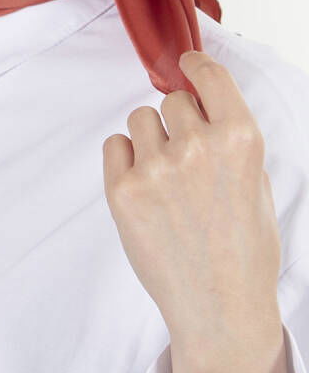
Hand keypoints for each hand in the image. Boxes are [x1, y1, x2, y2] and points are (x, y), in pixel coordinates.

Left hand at [102, 50, 281, 355]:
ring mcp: (157, 167)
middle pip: (171, 100)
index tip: (185, 64)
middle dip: (176, 122)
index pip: (209, 75)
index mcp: (241, 139)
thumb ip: (231, 142)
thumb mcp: (258, 185)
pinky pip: (113, 145)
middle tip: (185, 162)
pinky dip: (124, 161)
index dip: (194, 66)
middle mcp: (198, 145)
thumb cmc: (244, 253)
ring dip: (149, 139)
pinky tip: (144, 191)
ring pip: (140, 119)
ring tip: (165, 181)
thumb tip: (204, 108)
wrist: (219, 308)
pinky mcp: (123, 190)